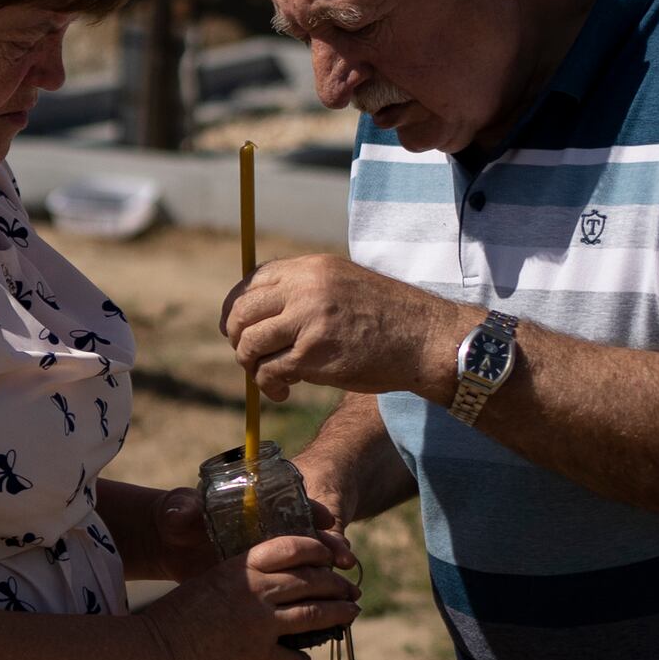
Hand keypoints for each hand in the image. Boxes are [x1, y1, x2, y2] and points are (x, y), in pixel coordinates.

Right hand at [143, 528, 359, 659]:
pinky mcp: (259, 657)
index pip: (294, 547)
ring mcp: (261, 624)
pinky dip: (301, 658)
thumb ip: (243, 579)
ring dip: (338, 614)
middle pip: (312, 581)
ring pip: (315, 615)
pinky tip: (302, 658)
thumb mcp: (211, 582)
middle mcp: (257, 590)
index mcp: (243, 566)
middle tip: (350, 589)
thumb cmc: (177, 614)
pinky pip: (295, 657)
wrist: (156, 650)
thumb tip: (271, 581)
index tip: (331, 554)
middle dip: (337, 584)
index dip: (319, 549)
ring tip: (350, 614)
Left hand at [222, 255, 463, 404]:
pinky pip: (269, 371)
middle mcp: (305, 289)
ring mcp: (307, 321)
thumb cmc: (387, 317)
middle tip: (248, 357)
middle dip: (236, 337)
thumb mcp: (343, 285)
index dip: (236, 307)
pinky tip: (283, 391)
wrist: (423, 338)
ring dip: (250, 365)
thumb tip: (260, 313)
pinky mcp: (312, 355)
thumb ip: (305, 291)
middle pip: (241, 311)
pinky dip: (269, 385)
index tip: (235, 327)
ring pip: (249, 343)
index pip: (252, 281)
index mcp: (311, 268)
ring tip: (268, 378)